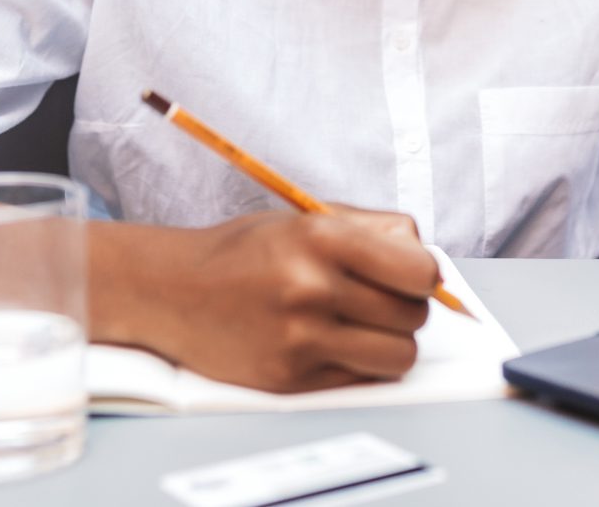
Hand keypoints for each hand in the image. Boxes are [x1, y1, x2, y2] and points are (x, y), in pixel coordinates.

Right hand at [128, 207, 438, 392]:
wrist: (172, 290)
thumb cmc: (244, 251)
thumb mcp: (304, 218)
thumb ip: (371, 231)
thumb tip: (426, 263)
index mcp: (320, 237)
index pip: (418, 271)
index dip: (423, 277)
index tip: (411, 278)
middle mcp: (311, 288)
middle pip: (412, 316)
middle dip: (406, 309)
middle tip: (379, 302)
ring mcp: (300, 338)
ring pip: (397, 357)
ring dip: (389, 345)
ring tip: (362, 328)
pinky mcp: (290, 379)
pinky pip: (360, 380)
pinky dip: (356, 365)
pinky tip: (330, 344)